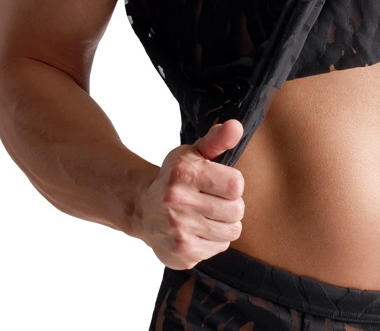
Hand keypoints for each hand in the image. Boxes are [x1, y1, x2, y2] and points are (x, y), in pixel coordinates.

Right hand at [133, 119, 244, 268]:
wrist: (142, 207)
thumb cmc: (176, 176)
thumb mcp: (194, 152)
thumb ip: (217, 139)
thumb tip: (237, 127)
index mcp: (185, 172)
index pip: (236, 184)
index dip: (232, 183)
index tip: (219, 182)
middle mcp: (179, 201)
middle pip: (236, 210)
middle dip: (231, 205)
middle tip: (213, 200)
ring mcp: (179, 230)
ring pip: (232, 231)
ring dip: (225, 224)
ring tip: (207, 215)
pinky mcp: (182, 253)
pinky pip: (219, 248)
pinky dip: (213, 240)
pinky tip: (198, 230)